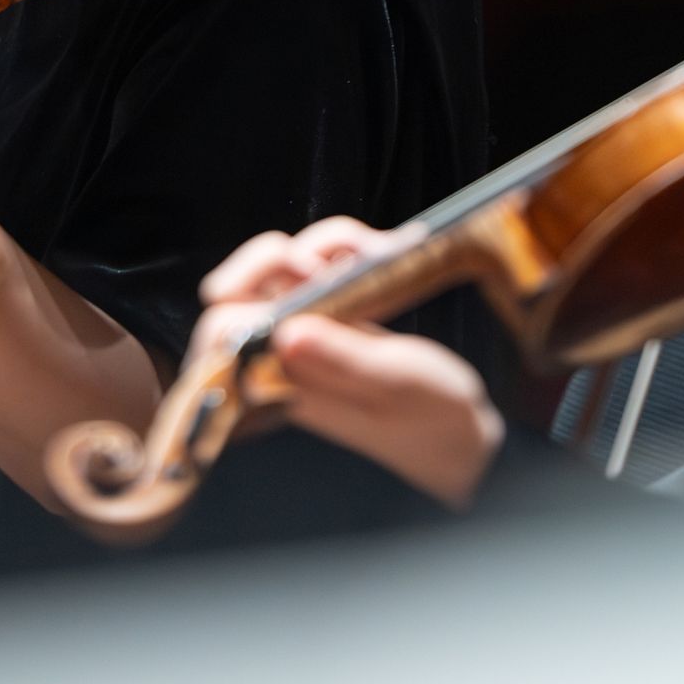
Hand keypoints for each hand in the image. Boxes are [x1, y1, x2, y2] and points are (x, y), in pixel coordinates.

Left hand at [194, 217, 503, 507]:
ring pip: (279, 271)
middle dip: (278, 258)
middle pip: (236, 291)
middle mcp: (282, 361)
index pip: (220, 330)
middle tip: (324, 262)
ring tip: (376, 251)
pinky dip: (347, 249)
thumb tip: (286, 334)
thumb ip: (343, 360)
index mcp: (280, 385)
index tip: (303, 276)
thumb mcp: (397, 384)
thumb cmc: (433, 420)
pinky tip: (388, 251)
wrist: (463, 437)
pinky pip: (318, 269)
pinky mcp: (332, 322)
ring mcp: (306, 338)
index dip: (245, 290)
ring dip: (324, 246)